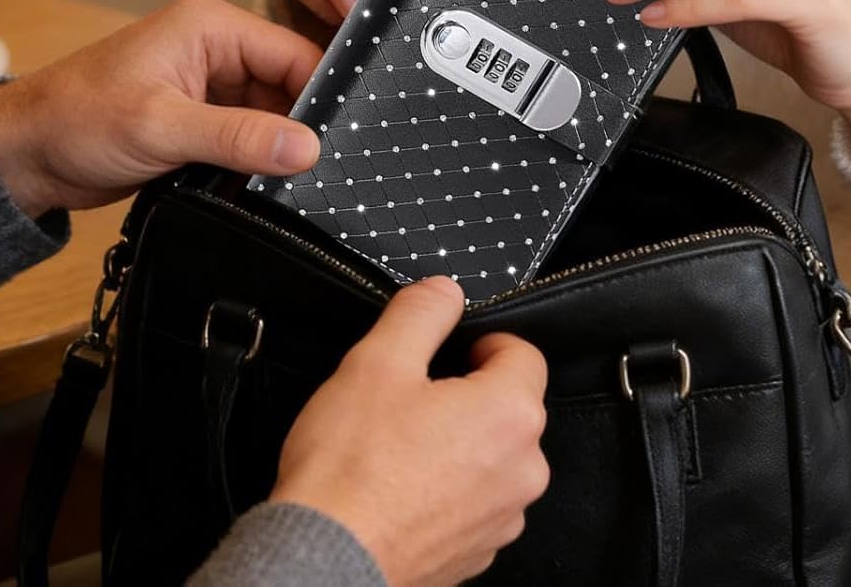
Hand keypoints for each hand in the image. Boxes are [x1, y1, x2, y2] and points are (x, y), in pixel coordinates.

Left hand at [0, 0, 321, 217]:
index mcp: (211, 26)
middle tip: (334, 170)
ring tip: (309, 183)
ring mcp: (207, 85)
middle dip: (304, 125)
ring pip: (270, 114)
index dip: (323, 94)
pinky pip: (247, 135)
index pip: (293, 53)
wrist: (26, 154)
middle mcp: (215, 47)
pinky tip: (274, 186)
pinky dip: (257, 159)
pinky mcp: (199, 118)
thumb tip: (307, 148)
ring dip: (280, 147)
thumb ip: (239, 136)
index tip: (352, 138)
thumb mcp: (163, 128)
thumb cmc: (79, 119)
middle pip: (288, 84)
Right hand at [271, 277, 549, 586]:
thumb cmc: (351, 467)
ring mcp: (502, 519)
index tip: (452, 348)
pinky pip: (474, 502)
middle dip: (467, 393)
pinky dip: (446, 489)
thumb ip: (420, 312)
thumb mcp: (377, 360)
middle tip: (411, 394)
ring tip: (399, 445)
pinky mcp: (476, 554)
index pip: (523, 353)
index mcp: (509, 414)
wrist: (327, 560)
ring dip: (458, 444)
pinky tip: (399, 486)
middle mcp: (522, 471)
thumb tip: (445, 291)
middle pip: (509, 407)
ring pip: (492, 457)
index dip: (483, 341)